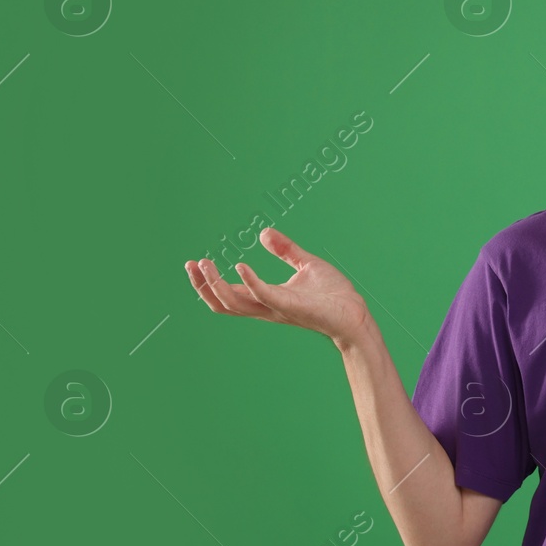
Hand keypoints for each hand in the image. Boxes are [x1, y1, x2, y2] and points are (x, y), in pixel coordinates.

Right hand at [184, 228, 370, 343]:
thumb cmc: (334, 295)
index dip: (209, 281)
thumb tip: (264, 232)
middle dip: (203, 285)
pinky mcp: (290, 306)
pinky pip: (264, 296)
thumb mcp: (306, 265)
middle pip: (223, 302)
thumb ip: (286, 250)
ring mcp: (276, 308)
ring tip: (203, 265)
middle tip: (190, 265)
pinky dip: (250, 282)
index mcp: (267, 298)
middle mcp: (266, 306)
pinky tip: (241, 266)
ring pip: (234, 304)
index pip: (229, 294)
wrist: (355, 314)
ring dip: (215, 285)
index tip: (195, 263)